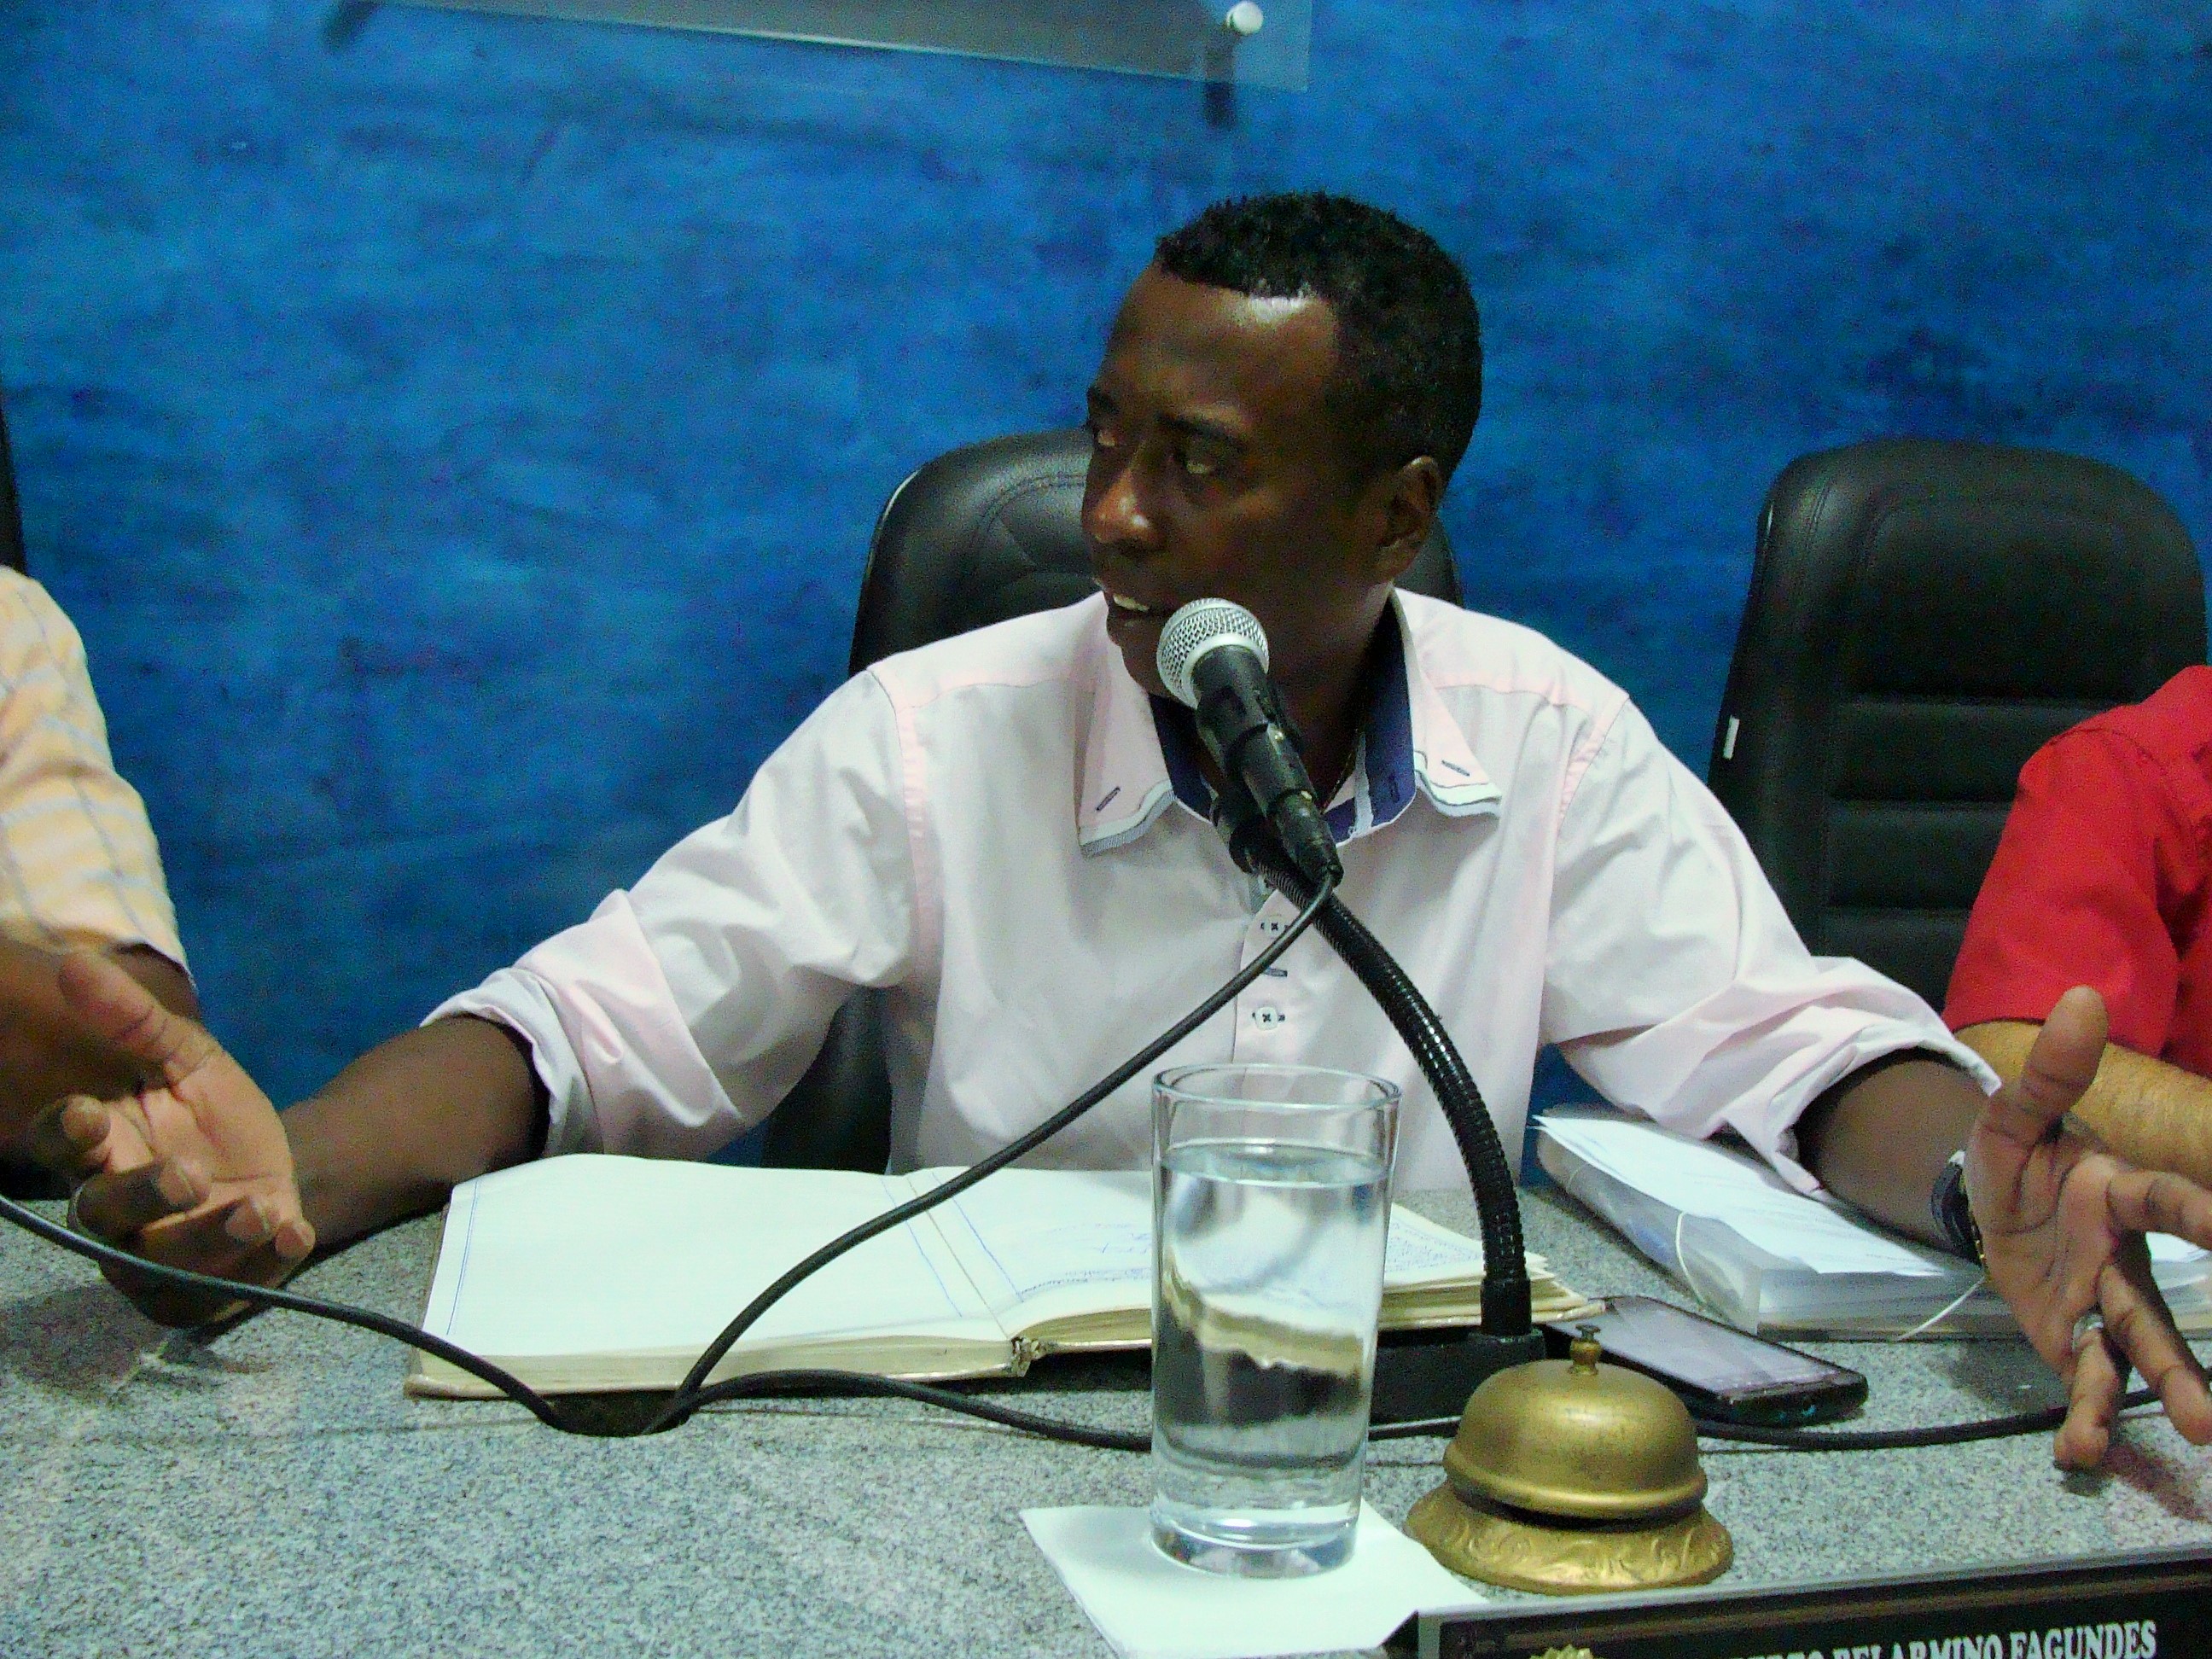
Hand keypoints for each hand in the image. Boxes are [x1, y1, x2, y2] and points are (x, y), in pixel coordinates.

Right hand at [24, 952, 312, 1324]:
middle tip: (188, 1172)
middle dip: (143, 1195)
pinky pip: (219, 1295)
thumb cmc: (211, 1109)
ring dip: (209, 1241)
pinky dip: (260, 1267)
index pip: (60, 1144)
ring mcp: (155, 1258)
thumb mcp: (188, 1058)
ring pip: (160, 1267)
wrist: (278, 1160)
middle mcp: (114, 1211)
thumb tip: (76, 962)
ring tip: (257, 1209)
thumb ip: (135, 1021)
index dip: (67, 1131)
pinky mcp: (205, 1290)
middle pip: (102, 1213)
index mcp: (99, 1147)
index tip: (89, 1109)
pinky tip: (295, 1233)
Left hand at [1970, 985, 2211, 1467]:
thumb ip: (2050, 1071)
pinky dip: (2083, 1418)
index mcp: (2116, 1195)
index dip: (2206, 1215)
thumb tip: (2081, 996)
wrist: (1988, 1199)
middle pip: (2160, 1305)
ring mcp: (2099, 1303)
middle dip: (2195, 1349)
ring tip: (2203, 1434)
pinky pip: (2082, 1380)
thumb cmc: (2021, 1156)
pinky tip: (2078, 1456)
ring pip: (2137, 1352)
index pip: (2166, 1203)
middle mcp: (2121, 1257)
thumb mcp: (2013, 1114)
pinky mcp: (2071, 1338)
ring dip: (2166, 1391)